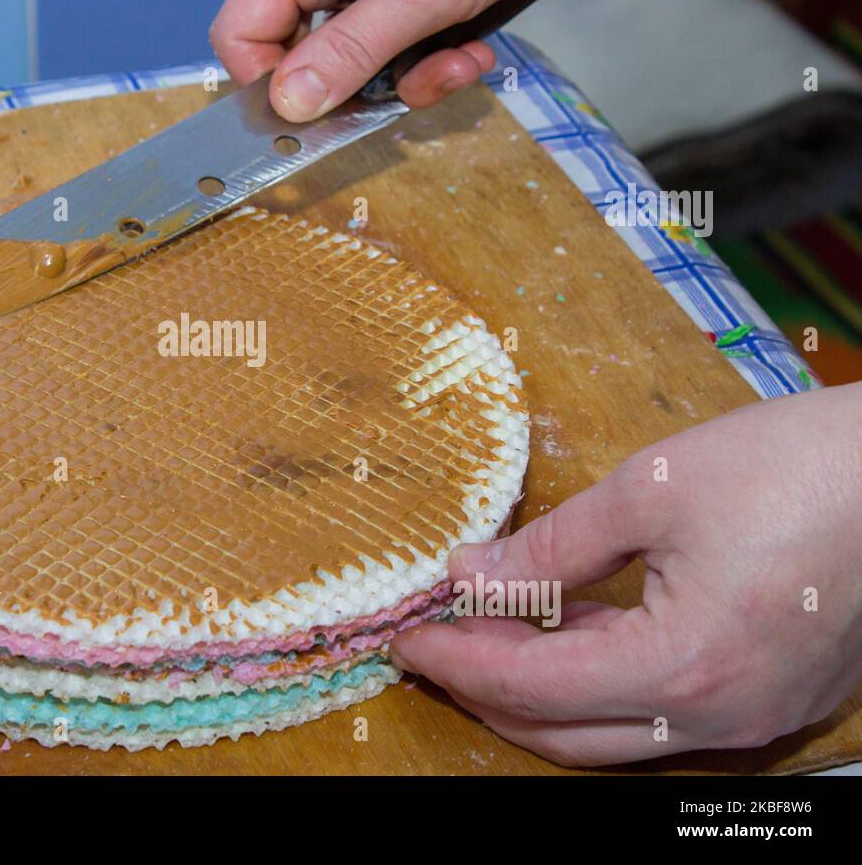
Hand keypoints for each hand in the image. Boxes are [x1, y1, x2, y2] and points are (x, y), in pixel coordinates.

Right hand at [210, 0, 567, 120]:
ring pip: (354, 57)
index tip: (315, 117)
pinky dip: (431, 58)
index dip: (266, 84)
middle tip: (401, 97)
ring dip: (408, 77)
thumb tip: (289, 103)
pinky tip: (470, 47)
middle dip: (355, 88)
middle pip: (299, 53)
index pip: (241, 32)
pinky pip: (392, 44)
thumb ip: (350, 53)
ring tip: (459, 62)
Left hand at [391, 382, 861, 766]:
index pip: (530, 685)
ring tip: (487, 634)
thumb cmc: (794, 468)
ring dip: (542, 692)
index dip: (457, 659)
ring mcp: (754, 715)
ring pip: (613, 733)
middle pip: (564, 733)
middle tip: (434, 644)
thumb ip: (551, 547)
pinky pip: (663, 713)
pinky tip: (568, 632)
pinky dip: (603, 682)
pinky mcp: (775, 698)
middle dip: (486, 692)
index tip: (406, 633)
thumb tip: (471, 575)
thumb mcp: (652, 490)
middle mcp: (719, 714)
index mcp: (683, 666)